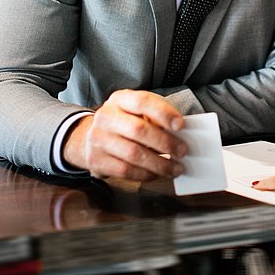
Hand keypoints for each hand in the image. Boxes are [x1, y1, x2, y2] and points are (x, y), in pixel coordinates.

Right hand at [62, 89, 185, 180]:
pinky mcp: (96, 160)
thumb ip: (156, 118)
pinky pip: (125, 171)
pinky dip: (146, 174)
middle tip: (182, 151)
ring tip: (175, 168)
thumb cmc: (124, 123)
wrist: (91, 137)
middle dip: (165, 142)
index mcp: (120, 99)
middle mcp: (106, 117)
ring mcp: (98, 139)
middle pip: (138, 130)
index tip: (181, 126)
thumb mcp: (137, 112)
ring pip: (133, 154)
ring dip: (159, 164)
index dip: (163, 113)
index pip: (142, 102)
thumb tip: (180, 133)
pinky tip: (158, 173)